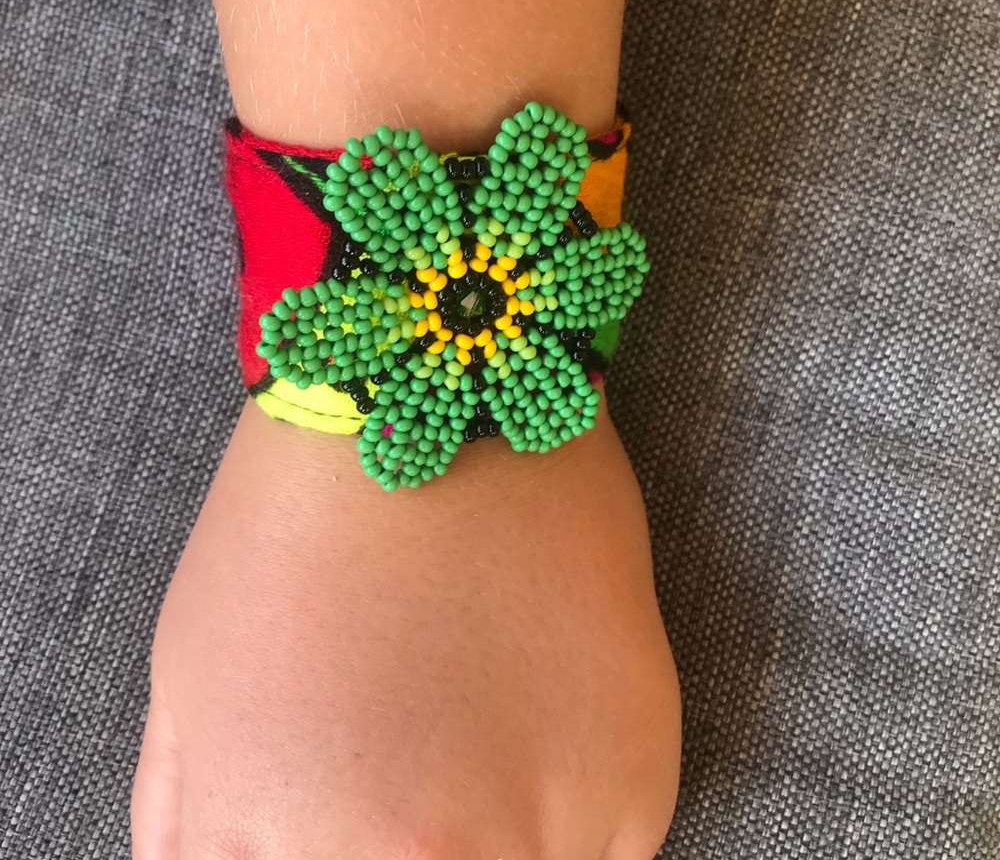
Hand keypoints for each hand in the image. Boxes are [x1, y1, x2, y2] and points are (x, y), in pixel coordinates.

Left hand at [131, 397, 680, 858]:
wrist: (429, 407)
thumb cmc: (297, 524)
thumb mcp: (191, 678)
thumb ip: (197, 822)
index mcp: (284, 842)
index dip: (337, 848)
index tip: (366, 819)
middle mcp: (416, 858)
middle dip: (418, 846)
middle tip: (423, 768)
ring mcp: (538, 822)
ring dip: (501, 841)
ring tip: (476, 734)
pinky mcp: (636, 769)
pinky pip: (606, 853)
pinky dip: (575, 816)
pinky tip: (541, 714)